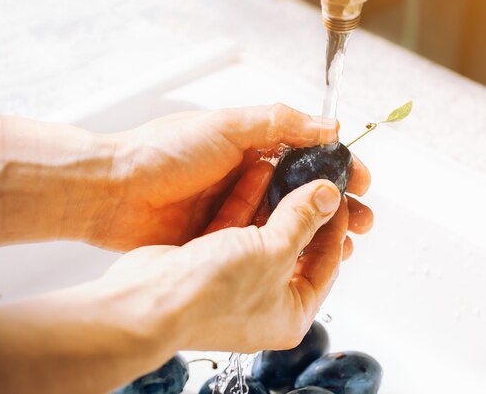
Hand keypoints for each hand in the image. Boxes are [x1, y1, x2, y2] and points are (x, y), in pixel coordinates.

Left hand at [93, 104, 345, 250]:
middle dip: (338, 203)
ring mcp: (236, 210)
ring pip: (289, 220)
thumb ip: (278, 123)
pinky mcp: (222, 237)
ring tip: (347, 244)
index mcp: (253, 146)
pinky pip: (262, 243)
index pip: (308, 155)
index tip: (363, 181)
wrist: (112, 194)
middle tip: (363, 220)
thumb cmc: (163, 153)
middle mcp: (248, 178)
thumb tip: (328, 126)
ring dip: (318, 229)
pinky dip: (288, 248)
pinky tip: (308, 258)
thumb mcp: (226, 126)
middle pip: (305, 191)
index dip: (338, 167)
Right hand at [102, 180, 360, 352]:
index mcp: (291, 313)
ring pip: (265, 235)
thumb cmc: (212, 293)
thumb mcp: (273, 250)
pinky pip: (236, 229)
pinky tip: (257, 174)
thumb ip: (303, 219)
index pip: (327, 264)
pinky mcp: (210, 264)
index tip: (337, 195)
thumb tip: (328, 197)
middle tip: (317, 183)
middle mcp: (265, 302)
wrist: (147, 301)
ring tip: (291, 171)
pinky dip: (246, 203)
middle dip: (307, 213)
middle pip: (297, 248)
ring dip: (276, 204)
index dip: (335, 226)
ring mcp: (236, 283)